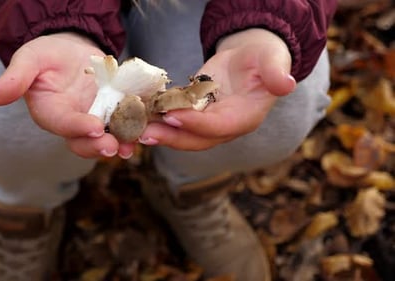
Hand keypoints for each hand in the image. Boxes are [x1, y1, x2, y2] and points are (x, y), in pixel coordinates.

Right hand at [0, 33, 135, 158]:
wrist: (71, 49)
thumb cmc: (47, 54)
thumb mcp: (30, 59)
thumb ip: (14, 79)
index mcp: (50, 112)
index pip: (62, 124)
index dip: (76, 127)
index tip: (93, 128)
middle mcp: (72, 121)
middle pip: (84, 141)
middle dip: (99, 146)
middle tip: (115, 147)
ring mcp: (94, 119)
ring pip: (106, 138)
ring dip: (120, 143)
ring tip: (133, 145)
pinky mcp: (112, 113)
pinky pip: (124, 124)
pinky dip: (135, 128)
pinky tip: (147, 129)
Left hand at [139, 28, 296, 149]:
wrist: (252, 58)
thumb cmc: (264, 56)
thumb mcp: (272, 58)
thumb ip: (275, 72)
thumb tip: (285, 84)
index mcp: (246, 116)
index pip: (219, 126)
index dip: (197, 124)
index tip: (172, 116)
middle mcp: (226, 125)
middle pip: (198, 139)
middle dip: (171, 138)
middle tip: (144, 133)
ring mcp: (210, 121)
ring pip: (183, 134)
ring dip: (160, 133)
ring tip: (134, 129)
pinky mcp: (196, 113)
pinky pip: (176, 121)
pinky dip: (158, 120)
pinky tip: (138, 115)